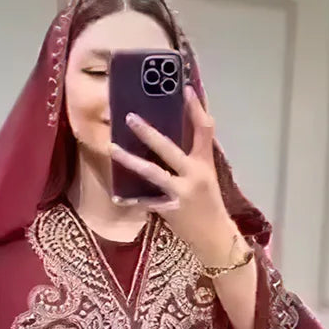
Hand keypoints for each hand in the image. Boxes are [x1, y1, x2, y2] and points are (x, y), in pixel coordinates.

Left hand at [109, 86, 241, 266]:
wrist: (216, 238)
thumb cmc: (209, 205)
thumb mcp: (206, 177)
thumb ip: (191, 159)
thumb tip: (168, 139)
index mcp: (205, 163)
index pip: (204, 129)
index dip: (195, 109)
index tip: (185, 89)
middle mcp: (194, 175)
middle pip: (169, 149)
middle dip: (148, 133)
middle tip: (129, 117)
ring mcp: (182, 193)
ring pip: (153, 173)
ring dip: (131, 160)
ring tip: (112, 148)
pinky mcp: (171, 211)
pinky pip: (147, 202)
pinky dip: (132, 200)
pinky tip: (117, 197)